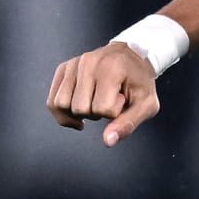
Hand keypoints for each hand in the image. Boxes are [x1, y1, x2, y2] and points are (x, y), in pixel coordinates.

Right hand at [46, 42, 161, 146]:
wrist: (132, 56)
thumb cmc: (140, 81)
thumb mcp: (146, 104)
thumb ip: (128, 124)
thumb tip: (108, 141)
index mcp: (111, 69)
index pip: (103, 109)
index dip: (114, 112)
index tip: (122, 99)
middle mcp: (88, 63)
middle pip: (79, 108)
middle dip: (95, 114)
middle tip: (108, 101)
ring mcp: (73, 64)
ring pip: (61, 104)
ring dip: (77, 112)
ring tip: (93, 102)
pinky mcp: (63, 68)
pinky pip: (52, 100)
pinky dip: (62, 112)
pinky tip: (76, 110)